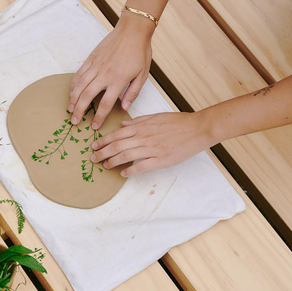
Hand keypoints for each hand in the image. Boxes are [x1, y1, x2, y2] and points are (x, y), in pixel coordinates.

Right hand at [69, 13, 153, 129]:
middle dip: (79, 111)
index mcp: (118, 80)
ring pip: (80, 86)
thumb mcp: (143, 74)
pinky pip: (79, 74)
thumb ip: (133, 93)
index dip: (99, 117)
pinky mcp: (91, 59)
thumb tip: (125, 108)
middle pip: (87, 97)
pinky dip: (74, 84)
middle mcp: (104, 75)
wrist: (132, 30)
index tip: (94, 126)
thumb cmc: (140, 52)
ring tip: (70, 109)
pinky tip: (72, 92)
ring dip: (73, 99)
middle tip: (74, 122)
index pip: (106, 104)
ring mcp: (95, 66)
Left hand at [91, 111, 212, 176]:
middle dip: (102, 152)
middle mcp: (144, 137)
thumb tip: (123, 124)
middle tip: (93, 158)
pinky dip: (130, 170)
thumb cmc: (179, 121)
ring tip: (104, 166)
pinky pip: (142, 166)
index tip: (94, 145)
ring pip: (126, 155)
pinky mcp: (161, 159)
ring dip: (112, 161)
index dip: (103, 140)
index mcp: (142, 126)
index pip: (117, 134)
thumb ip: (138, 121)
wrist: (198, 128)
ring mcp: (152, 149)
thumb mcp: (156, 116)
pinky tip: (123, 173)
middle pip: (117, 145)